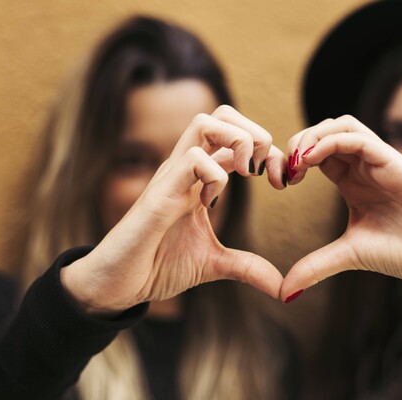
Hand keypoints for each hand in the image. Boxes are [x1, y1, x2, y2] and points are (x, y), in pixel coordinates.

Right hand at [61, 106, 286, 316]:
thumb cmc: (157, 266)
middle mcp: (186, 169)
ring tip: (246, 174)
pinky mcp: (158, 196)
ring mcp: (170, 177)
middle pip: (221, 114)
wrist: (118, 287)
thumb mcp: (214, 265)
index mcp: (201, 178)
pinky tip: (211, 203)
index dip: (268, 152)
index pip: (237, 137)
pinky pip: (190, 160)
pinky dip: (214, 175)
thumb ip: (247, 267)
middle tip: (264, 171)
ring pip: (204, 122)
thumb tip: (280, 286)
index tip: (283, 182)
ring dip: (237, 141)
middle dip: (254, 132)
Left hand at [281, 115, 401, 300]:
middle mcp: (364, 167)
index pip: (315, 154)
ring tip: (298, 163)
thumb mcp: (350, 255)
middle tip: (286, 174)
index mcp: (352, 182)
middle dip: (297, 144)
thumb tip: (285, 291)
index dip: (293, 161)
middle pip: (324, 132)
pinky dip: (330, 141)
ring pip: (340, 125)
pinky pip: (357, 137)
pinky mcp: (393, 160)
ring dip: (312, 136)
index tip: (280, 184)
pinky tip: (313, 161)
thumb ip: (317, 266)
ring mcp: (378, 161)